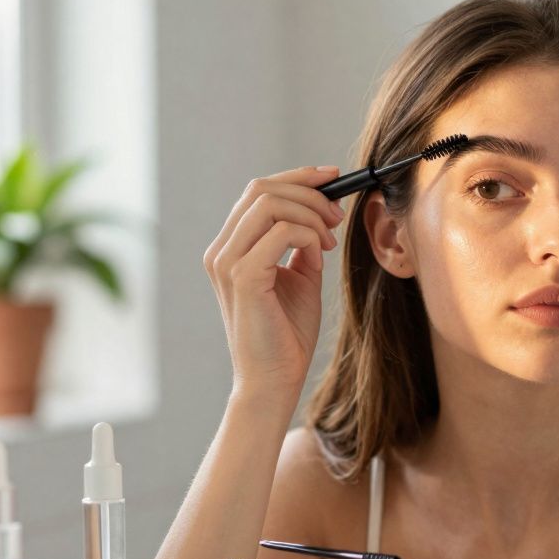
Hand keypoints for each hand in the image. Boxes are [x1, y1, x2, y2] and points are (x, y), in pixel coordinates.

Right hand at [203, 166, 344, 401]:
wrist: (274, 381)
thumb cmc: (286, 335)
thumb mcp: (299, 277)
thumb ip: (302, 243)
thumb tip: (320, 212)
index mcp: (230, 248)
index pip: (257, 192)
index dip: (297, 178)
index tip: (332, 177)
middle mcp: (221, 251)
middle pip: (261, 189)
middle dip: (308, 192)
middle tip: (337, 217)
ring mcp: (227, 262)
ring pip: (269, 203)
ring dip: (310, 213)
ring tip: (330, 240)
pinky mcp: (242, 277)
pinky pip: (281, 232)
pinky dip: (308, 235)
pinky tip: (320, 256)